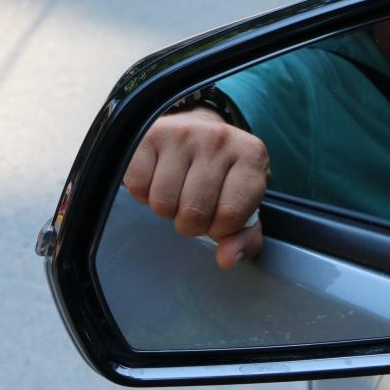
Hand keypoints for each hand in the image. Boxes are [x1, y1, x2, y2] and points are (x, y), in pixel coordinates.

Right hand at [123, 108, 269, 269]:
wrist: (198, 131)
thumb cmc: (224, 176)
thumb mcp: (245, 207)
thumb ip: (244, 239)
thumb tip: (225, 259)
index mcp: (251, 155)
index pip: (230, 215)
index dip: (220, 229)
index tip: (219, 215)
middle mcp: (220, 138)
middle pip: (193, 213)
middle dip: (191, 222)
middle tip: (194, 204)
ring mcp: (184, 133)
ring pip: (163, 202)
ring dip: (167, 208)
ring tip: (177, 190)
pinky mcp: (152, 134)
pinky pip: (138, 187)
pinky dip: (144, 193)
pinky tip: (158, 177)